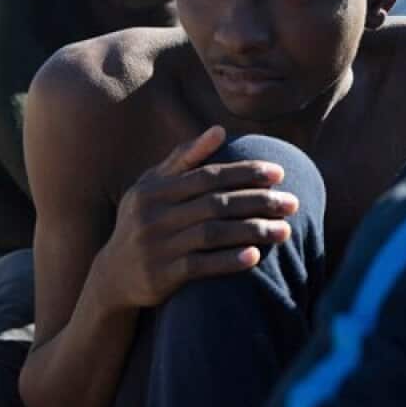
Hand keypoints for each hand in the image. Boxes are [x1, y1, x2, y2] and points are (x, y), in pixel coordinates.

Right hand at [93, 126, 300, 309]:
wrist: (113, 276)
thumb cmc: (144, 221)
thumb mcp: (152, 186)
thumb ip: (184, 158)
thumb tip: (220, 130)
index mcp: (155, 189)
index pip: (208, 176)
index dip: (244, 172)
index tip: (279, 173)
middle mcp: (154, 215)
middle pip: (216, 203)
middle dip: (258, 202)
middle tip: (293, 203)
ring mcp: (157, 246)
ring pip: (213, 234)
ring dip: (253, 231)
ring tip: (285, 231)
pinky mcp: (161, 276)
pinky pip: (201, 266)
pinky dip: (229, 260)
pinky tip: (255, 256)